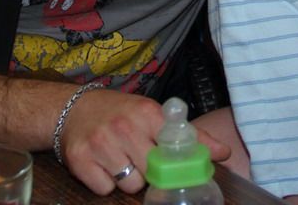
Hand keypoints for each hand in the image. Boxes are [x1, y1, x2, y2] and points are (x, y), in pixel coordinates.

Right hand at [62, 88, 230, 194]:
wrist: (73, 108)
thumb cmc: (120, 113)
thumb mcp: (154, 115)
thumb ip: (189, 134)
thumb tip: (224, 153)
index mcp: (147, 113)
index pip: (174, 146)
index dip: (178, 163)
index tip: (178, 169)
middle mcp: (123, 127)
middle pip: (152, 172)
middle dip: (149, 172)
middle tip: (141, 160)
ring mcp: (100, 144)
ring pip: (129, 184)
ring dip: (128, 180)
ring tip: (121, 161)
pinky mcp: (80, 160)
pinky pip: (104, 189)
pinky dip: (105, 183)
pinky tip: (103, 166)